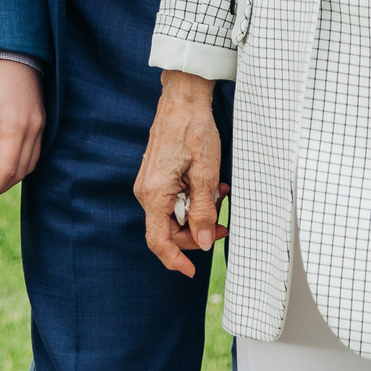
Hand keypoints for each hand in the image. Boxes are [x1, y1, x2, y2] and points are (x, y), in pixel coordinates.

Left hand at [0, 56, 44, 209]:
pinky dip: (18, 166)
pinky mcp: (38, 118)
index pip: (7, 171)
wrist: (10, 45)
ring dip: (8, 179)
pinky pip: (33, 152)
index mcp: (16, 127)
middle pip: (20, 172)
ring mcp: (39, 124)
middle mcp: (34, 129)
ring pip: (28, 164)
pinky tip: (2, 167)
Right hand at [136, 70, 228, 276]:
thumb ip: (203, 210)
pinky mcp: (156, 177)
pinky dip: (193, 200)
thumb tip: (202, 240)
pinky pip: (173, 200)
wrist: (183, 99)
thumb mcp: (206, 173)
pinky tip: (210, 186)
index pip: (158, 240)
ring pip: (173, 215)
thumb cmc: (193, 130)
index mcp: (154, 194)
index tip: (192, 271)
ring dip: (198, 213)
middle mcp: (146, 191)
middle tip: (224, 224)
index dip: (174, 260)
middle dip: (197, 233)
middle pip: (169, 231)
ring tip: (220, 194)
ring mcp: (150, 184)